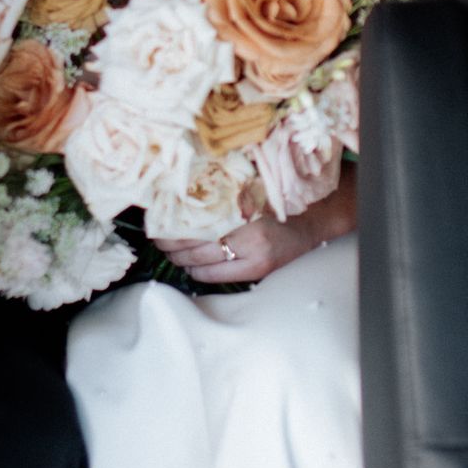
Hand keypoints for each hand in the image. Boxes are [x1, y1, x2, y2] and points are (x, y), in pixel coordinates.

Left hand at [156, 216, 325, 284]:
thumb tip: (179, 203)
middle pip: (193, 240)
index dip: (172, 223)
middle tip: (157, 238)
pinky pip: (215, 275)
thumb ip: (219, 199)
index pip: (195, 219)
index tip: (158, 219)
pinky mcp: (256, 270)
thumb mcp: (246, 192)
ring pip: (200, 260)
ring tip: (169, 252)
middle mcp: (246, 230)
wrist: (310, 223)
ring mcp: (252, 253)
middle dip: (170, 242)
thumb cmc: (274, 204)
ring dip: (179, 258)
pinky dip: (197, 272)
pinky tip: (190, 267)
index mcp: (240, 205)